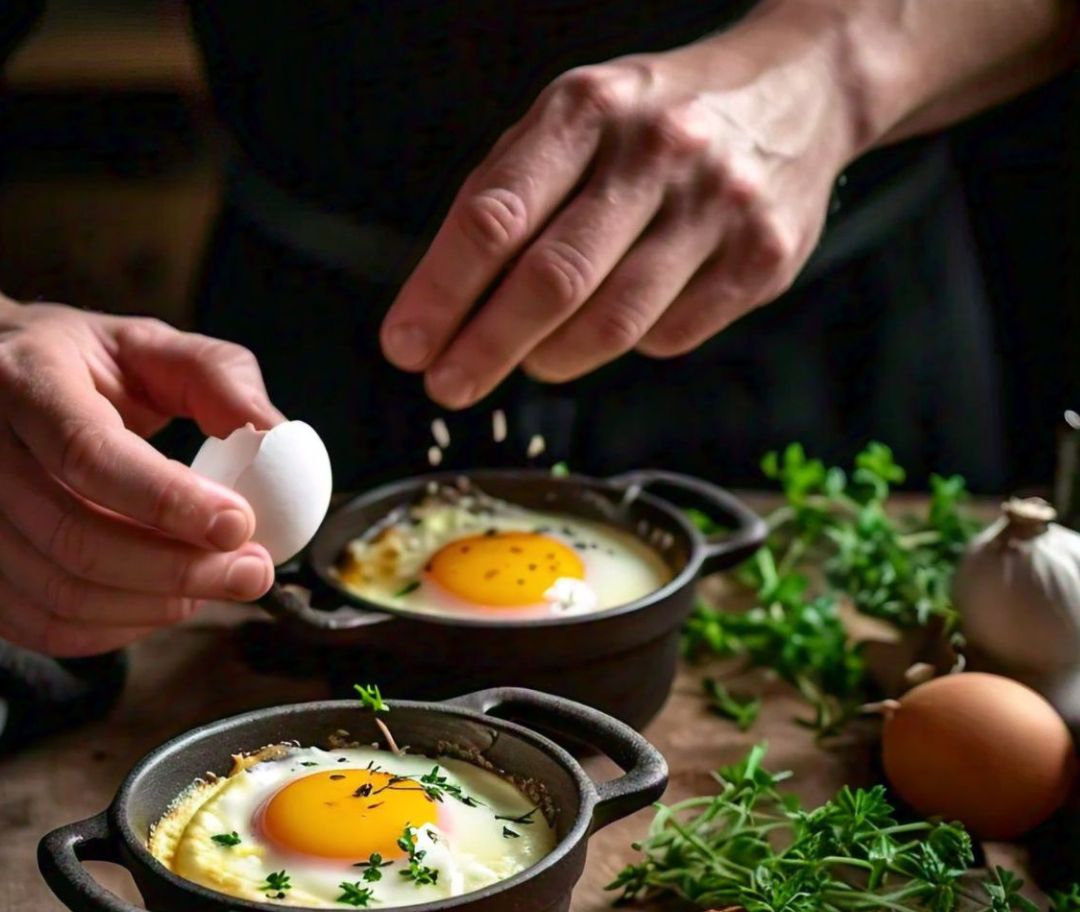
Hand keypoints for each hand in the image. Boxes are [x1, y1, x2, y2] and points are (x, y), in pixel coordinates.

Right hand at [0, 300, 284, 655]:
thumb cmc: (82, 367)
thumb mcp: (151, 348)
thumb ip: (219, 381)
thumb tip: (278, 438)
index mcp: (24, 379)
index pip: (88, 454)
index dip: (169, 502)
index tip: (241, 526)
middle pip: (75, 537)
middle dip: (181, 570)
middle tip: (253, 572)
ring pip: (60, 592)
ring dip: (157, 605)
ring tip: (217, 583)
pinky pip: (41, 624)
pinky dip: (116, 630)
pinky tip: (164, 603)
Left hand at [381, 5, 862, 407]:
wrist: (795, 94)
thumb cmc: (655, 122)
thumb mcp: (572, 123)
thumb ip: (509, 197)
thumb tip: (444, 303)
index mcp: (589, 109)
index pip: (496, 216)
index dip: (441, 292)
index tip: (407, 346)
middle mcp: (657, 153)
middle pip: (552, 281)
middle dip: (486, 347)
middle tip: (448, 385)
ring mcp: (717, 208)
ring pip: (612, 324)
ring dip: (553, 358)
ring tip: (533, 358)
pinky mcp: (762, 259)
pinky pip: (669, 337)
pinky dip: (630, 345)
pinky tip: (621, 318)